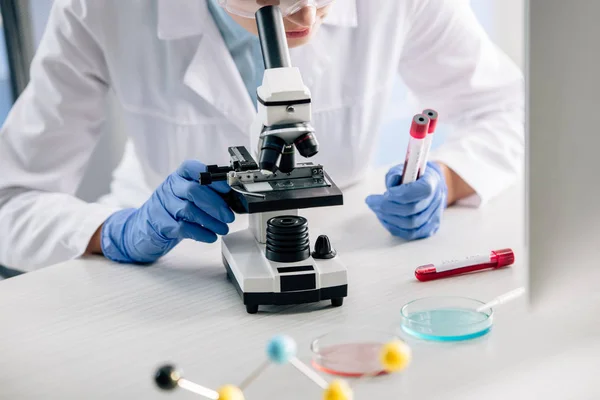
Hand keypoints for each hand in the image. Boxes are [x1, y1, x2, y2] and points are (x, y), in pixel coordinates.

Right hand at [100, 160, 234, 263]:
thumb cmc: (173, 208)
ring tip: (223, 228)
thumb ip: (207, 193)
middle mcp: (169, 187)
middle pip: (193, 190)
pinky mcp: (161, 224)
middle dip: (215, 204)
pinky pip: (182, 228)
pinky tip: (211, 236)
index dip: (212, 178)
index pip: (192, 168)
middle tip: (229, 216)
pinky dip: (200, 232)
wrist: (144, 227)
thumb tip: (232, 197)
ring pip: (188, 210)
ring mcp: (163, 206)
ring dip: (210, 221)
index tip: (227, 189)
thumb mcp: (187, 195)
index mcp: (179, 176)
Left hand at [365, 161, 447, 240]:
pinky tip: (383, 217)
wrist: (429, 185)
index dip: (400, 193)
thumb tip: (391, 183)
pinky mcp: (429, 228)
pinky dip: (393, 226)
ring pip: (410, 224)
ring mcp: (434, 217)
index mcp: (432, 182)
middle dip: (387, 206)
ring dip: (388, 217)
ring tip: (375, 208)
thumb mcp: (403, 168)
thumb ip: (396, 175)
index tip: (386, 192)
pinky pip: (409, 234)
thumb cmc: (413, 176)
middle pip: (412, 209)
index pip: (421, 190)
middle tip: (371, 201)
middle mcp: (436, 200)